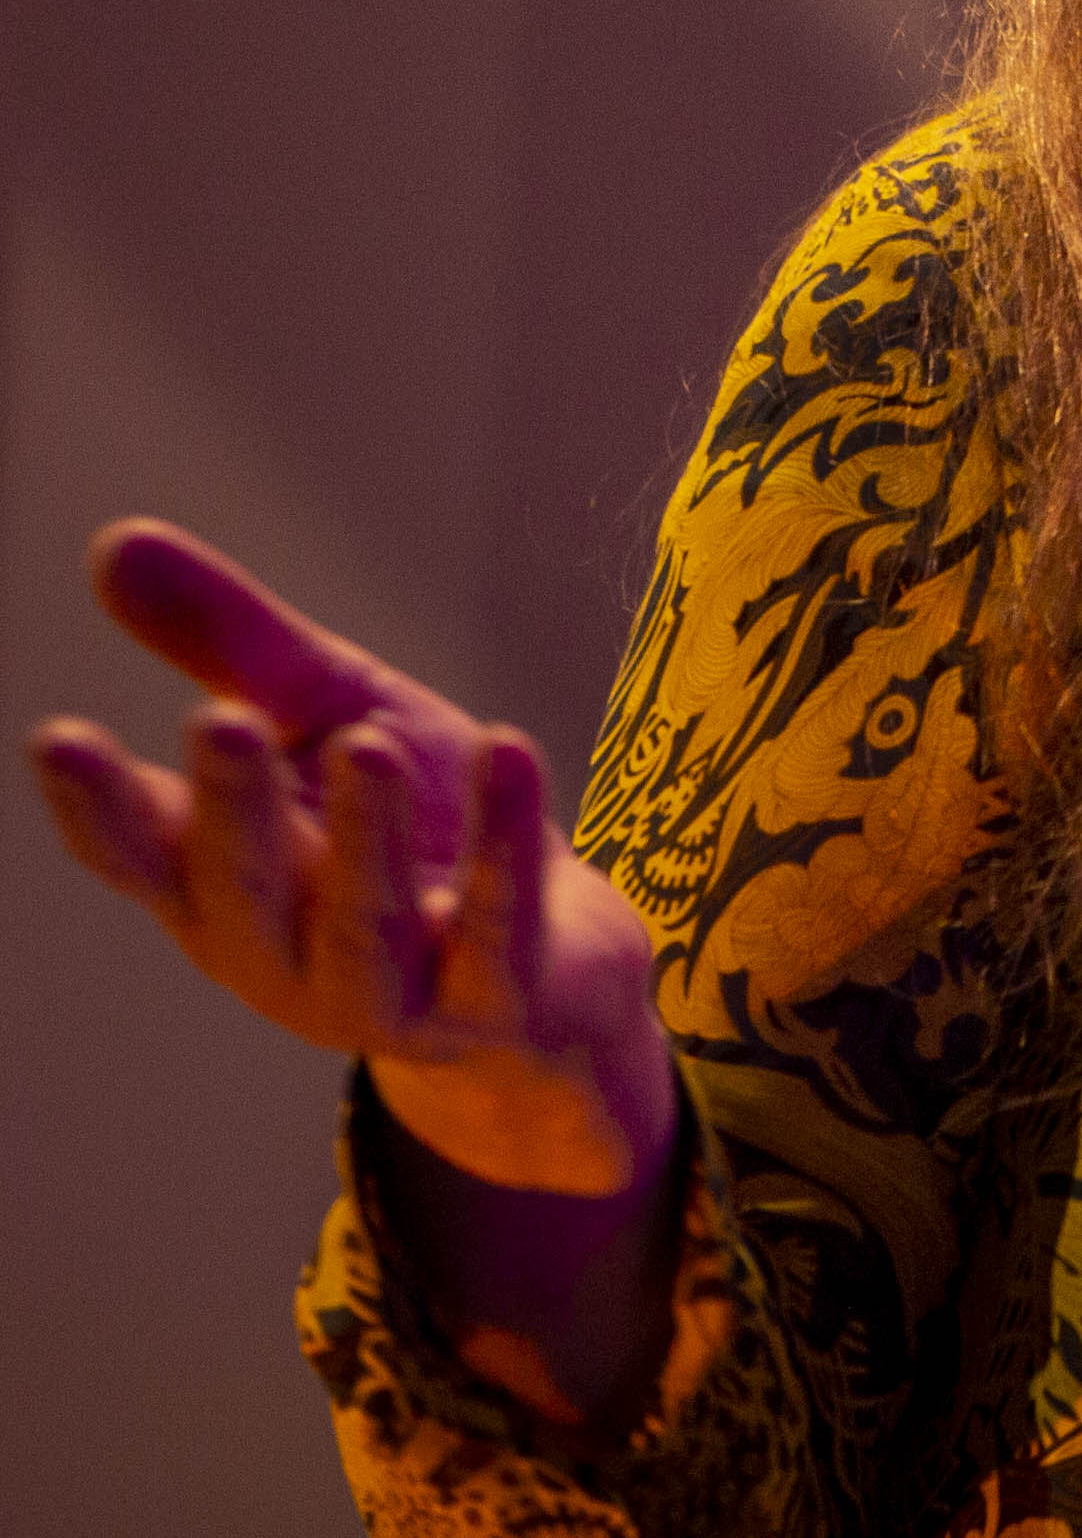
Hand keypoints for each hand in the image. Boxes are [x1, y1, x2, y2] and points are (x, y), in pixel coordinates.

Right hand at [29, 519, 673, 1200]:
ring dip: (364, 837)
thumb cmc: (421, 825)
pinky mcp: (491, 1004)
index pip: (140, 852)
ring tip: (366, 743)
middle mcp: (281, 953)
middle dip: (232, 808)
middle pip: (241, 887)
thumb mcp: (330, 712)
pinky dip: (502, 843)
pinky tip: (507, 749)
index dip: (98, 804)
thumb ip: (233, 644)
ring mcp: (385, 995)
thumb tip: (114, 539)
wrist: (558, 955)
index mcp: (219, 884)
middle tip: (221, 720)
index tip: (61, 737)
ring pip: (359, 925)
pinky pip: (495, 930)